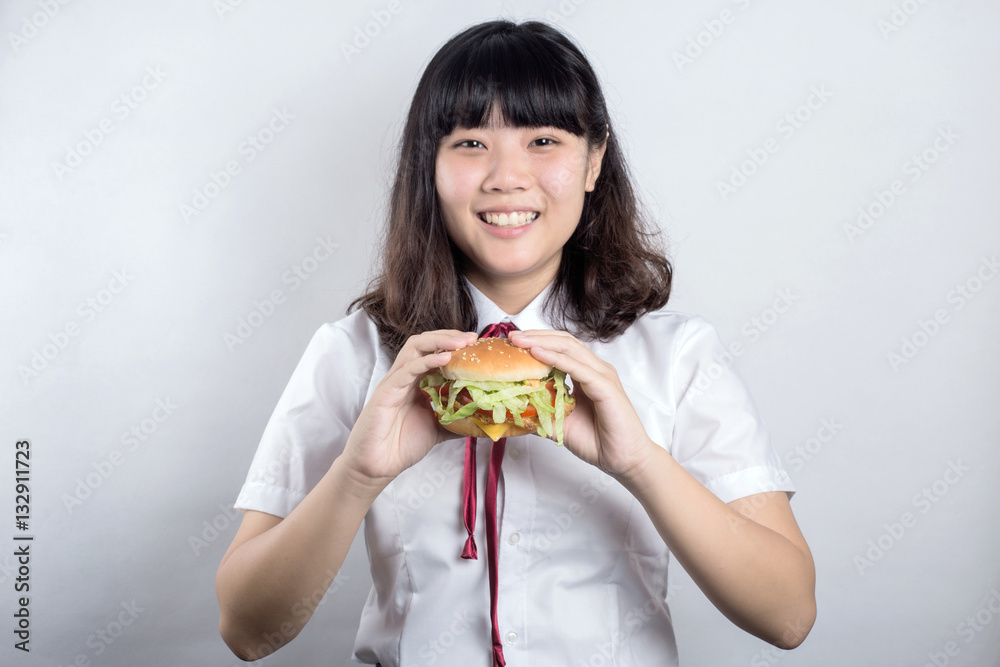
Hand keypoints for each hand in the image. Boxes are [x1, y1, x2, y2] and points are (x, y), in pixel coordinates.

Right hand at [340, 329, 477, 486]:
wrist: (377, 465)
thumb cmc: (401, 445)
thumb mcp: (438, 428)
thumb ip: (457, 420)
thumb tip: (483, 420)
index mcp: (416, 381)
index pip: (434, 350)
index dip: (454, 343)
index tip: (476, 343)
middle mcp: (405, 376)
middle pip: (424, 342)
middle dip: (448, 336)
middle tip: (471, 338)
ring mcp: (395, 382)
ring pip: (414, 348)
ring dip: (439, 341)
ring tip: (460, 342)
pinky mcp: (387, 392)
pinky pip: (407, 370)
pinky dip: (427, 361)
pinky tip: (445, 359)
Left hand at [507, 330, 655, 478]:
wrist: (623, 461)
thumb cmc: (597, 441)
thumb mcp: (559, 423)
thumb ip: (541, 412)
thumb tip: (513, 409)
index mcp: (585, 374)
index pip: (560, 347)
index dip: (537, 341)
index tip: (512, 342)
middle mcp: (595, 370)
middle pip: (564, 342)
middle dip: (536, 336)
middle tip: (512, 336)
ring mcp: (602, 376)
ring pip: (570, 349)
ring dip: (543, 342)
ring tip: (521, 341)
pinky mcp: (606, 388)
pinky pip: (579, 369)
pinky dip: (557, 359)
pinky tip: (538, 354)